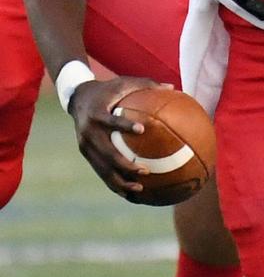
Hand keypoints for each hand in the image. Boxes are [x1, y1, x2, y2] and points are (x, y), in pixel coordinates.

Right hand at [68, 76, 172, 201]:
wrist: (78, 98)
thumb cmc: (108, 89)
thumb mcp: (124, 83)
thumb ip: (147, 85)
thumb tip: (173, 86)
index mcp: (97, 113)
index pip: (110, 120)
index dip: (124, 125)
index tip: (142, 129)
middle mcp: (88, 132)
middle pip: (106, 152)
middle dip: (125, 164)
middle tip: (145, 170)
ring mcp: (85, 145)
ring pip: (102, 167)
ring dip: (120, 180)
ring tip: (140, 189)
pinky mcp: (86, 154)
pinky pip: (101, 171)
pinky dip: (114, 183)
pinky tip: (130, 194)